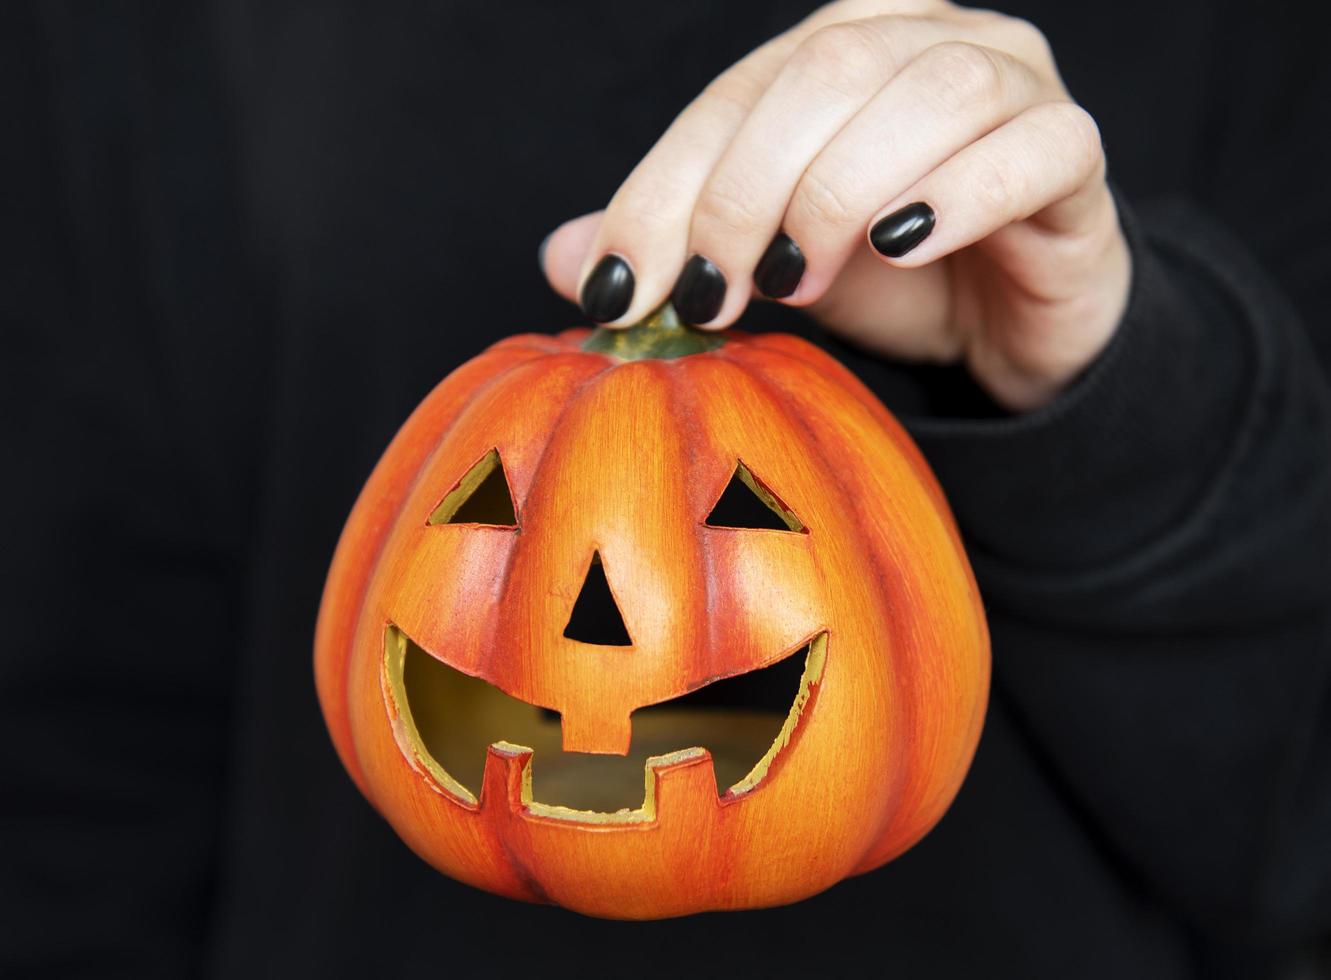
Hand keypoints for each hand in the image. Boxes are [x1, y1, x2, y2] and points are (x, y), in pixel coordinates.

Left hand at [540, 0, 1130, 410]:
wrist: (1009, 322)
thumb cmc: (887, 278)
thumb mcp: (764, 260)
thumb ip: (677, 245)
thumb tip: (563, 259)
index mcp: (845, 41)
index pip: (736, 95)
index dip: (666, 189)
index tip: (619, 287)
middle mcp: (931, 37)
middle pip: (823, 75)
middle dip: (746, 192)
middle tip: (711, 293)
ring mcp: (1016, 84)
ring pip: (929, 94)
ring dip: (842, 189)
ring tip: (799, 277)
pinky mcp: (1074, 155)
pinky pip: (1032, 148)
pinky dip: (956, 195)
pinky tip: (900, 247)